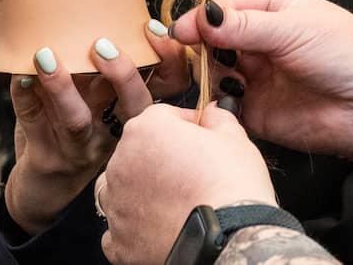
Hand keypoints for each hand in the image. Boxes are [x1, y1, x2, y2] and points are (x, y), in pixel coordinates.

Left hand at [0, 4, 191, 234]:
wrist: (42, 187)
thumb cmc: (61, 124)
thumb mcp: (68, 88)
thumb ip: (37, 45)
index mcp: (124, 104)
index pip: (164, 83)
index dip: (167, 59)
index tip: (153, 28)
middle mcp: (109, 126)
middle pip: (135, 105)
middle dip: (125, 73)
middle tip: (102, 44)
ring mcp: (79, 145)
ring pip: (77, 119)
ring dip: (61, 87)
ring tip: (44, 56)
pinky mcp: (47, 157)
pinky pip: (35, 125)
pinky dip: (24, 97)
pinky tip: (16, 77)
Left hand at [99, 104, 274, 264]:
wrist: (228, 241)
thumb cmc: (232, 187)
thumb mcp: (235, 138)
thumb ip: (218, 117)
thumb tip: (212, 113)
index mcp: (145, 129)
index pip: (163, 116)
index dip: (187, 126)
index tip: (202, 139)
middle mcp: (121, 163)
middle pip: (139, 150)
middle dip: (162, 158)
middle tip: (193, 172)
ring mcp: (116, 204)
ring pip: (122, 187)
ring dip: (141, 190)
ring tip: (172, 200)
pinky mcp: (118, 240)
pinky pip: (120, 228)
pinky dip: (136, 227)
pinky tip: (159, 226)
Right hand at [173, 0, 352, 184]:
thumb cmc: (346, 55)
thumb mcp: (295, 30)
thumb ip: (245, 27)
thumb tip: (201, 17)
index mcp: (273, 9)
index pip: (226, 6)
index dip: (203, 17)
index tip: (182, 30)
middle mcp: (261, 40)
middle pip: (214, 37)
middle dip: (198, 44)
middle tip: (182, 53)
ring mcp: (256, 76)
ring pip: (214, 69)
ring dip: (205, 71)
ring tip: (201, 76)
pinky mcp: (255, 112)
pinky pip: (223, 104)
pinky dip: (213, 102)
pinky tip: (213, 101)